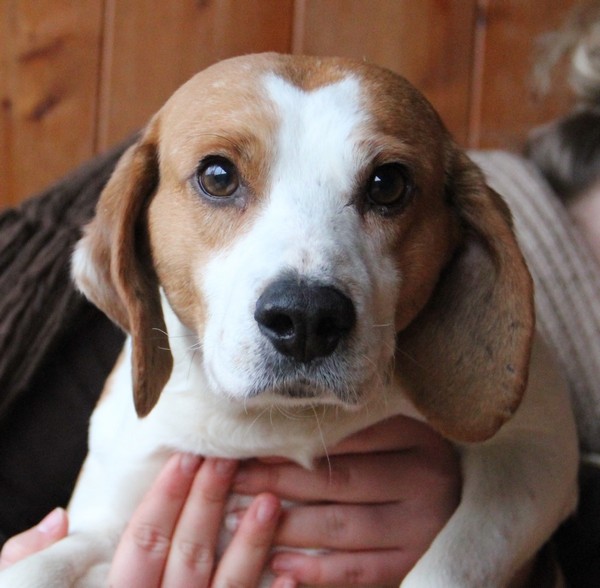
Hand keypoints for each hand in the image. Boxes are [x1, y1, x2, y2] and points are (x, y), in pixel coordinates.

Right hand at [0, 456, 292, 587]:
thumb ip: (32, 565)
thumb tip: (59, 517)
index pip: (142, 543)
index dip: (166, 497)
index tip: (187, 457)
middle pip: (188, 555)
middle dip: (210, 503)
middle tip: (228, 458)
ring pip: (226, 587)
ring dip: (251, 544)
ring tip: (271, 502)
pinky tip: (291, 574)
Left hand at [232, 415, 460, 585]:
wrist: (463, 498)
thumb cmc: (413, 455)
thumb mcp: (395, 429)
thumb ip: (353, 427)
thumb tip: (281, 427)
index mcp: (417, 436)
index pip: (346, 438)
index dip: (294, 443)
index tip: (250, 445)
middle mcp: (425, 479)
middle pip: (338, 481)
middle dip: (279, 481)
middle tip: (235, 480)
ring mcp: (423, 526)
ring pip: (343, 526)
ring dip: (287, 525)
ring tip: (240, 519)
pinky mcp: (415, 562)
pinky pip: (360, 572)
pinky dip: (318, 571)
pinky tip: (281, 564)